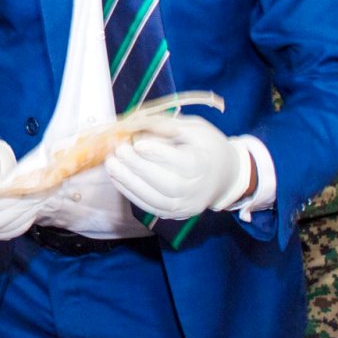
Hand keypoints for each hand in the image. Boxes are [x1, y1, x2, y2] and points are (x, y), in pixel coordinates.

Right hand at [0, 136, 48, 240]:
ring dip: (24, 216)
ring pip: (4, 229)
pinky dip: (23, 222)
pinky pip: (9, 233)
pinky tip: (33, 209)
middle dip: (17, 209)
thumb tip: (2, 193)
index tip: (20, 191)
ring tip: (38, 200)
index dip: (0, 202)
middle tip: (38, 195)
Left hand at [104, 116, 252, 220]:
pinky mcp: (173, 213)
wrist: (225, 175)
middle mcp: (197, 190)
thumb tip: (136, 123)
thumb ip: (167, 125)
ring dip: (128, 182)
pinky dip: (130, 192)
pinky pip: (149, 206)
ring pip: (154, 199)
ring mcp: (185, 206)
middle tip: (118, 151)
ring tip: (111, 164)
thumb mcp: (195, 128)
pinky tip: (117, 177)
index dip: (159, 153)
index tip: (138, 143)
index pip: (184, 163)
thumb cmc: (208, 147)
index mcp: (206, 164)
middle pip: (167, 184)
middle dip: (138, 167)